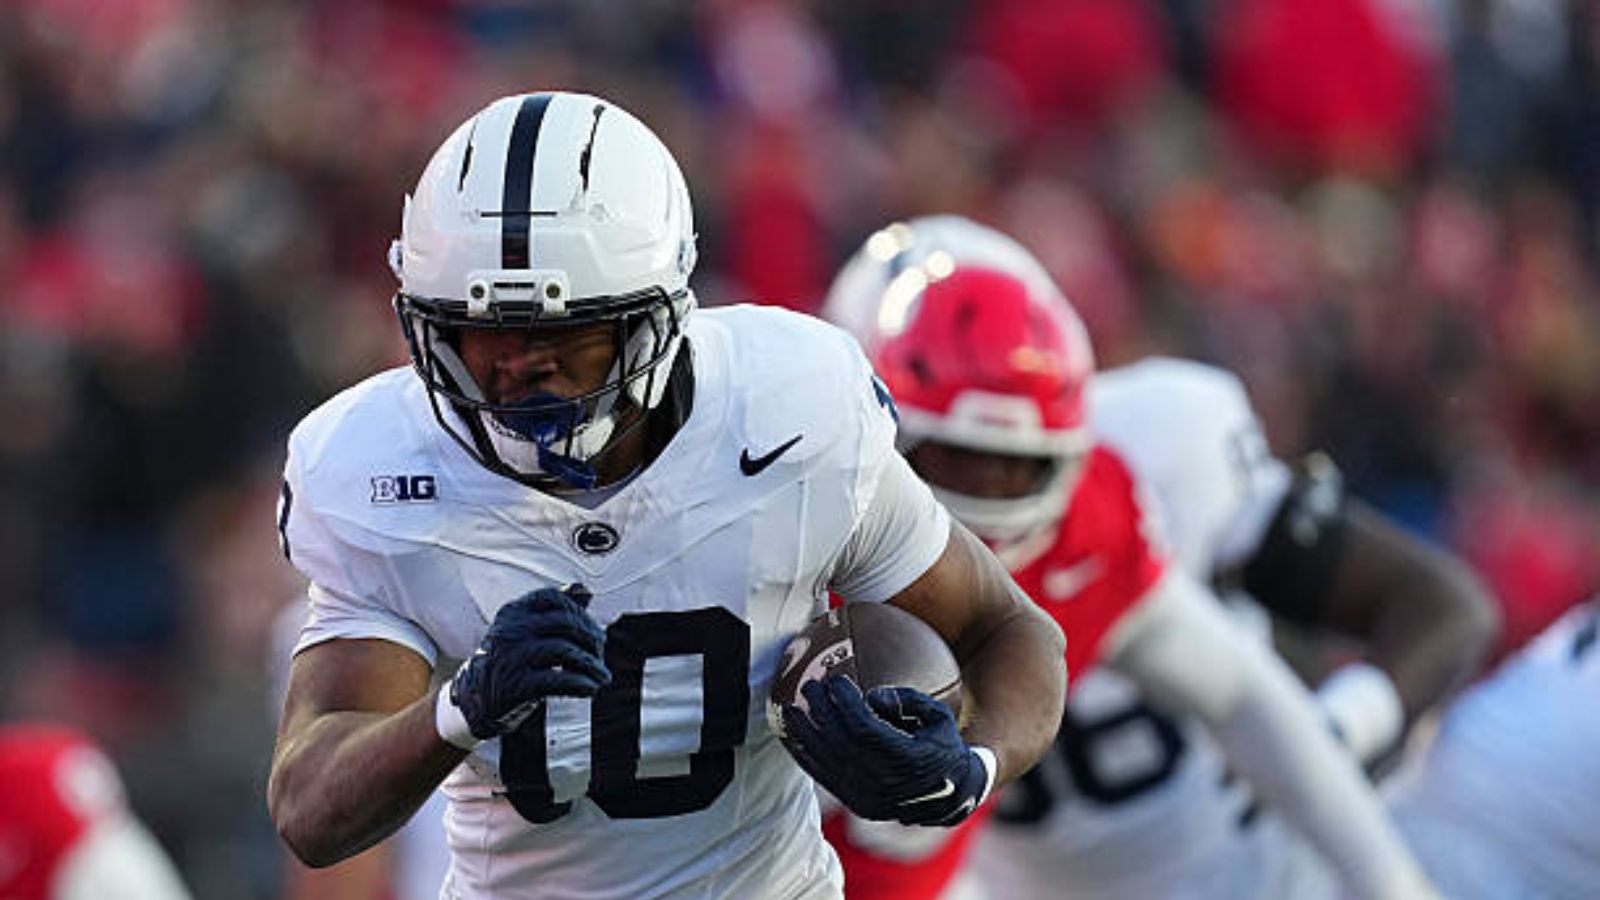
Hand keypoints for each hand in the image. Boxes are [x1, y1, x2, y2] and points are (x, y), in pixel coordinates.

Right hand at [446, 584, 610, 741]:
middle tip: (600, 655)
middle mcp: (511, 631)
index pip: (552, 597)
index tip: (593, 629)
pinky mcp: (516, 686)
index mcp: (513, 613)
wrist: (475, 699)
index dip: (579, 611)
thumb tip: (584, 589)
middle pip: (564, 623)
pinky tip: (591, 688)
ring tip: (603, 677)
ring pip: (564, 651)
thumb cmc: (510, 661)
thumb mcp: (525, 630)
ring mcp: (512, 658)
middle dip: (591, 638)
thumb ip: (553, 611)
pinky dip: (581, 684)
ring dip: (591, 665)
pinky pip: (558, 680)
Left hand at [780, 675, 988, 825]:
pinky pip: (822, 777)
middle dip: (821, 710)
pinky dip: (804, 755)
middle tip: (811, 686)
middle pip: (839, 741)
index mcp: (907, 759)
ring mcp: (867, 797)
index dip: (845, 702)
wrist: (950, 797)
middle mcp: (884, 782)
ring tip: (791, 707)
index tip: (836, 680)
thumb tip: (873, 695)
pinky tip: (793, 735)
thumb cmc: (943, 747)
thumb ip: (909, 700)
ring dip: (804, 731)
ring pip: (825, 761)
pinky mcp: (856, 803)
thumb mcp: (939, 717)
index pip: (864, 728)